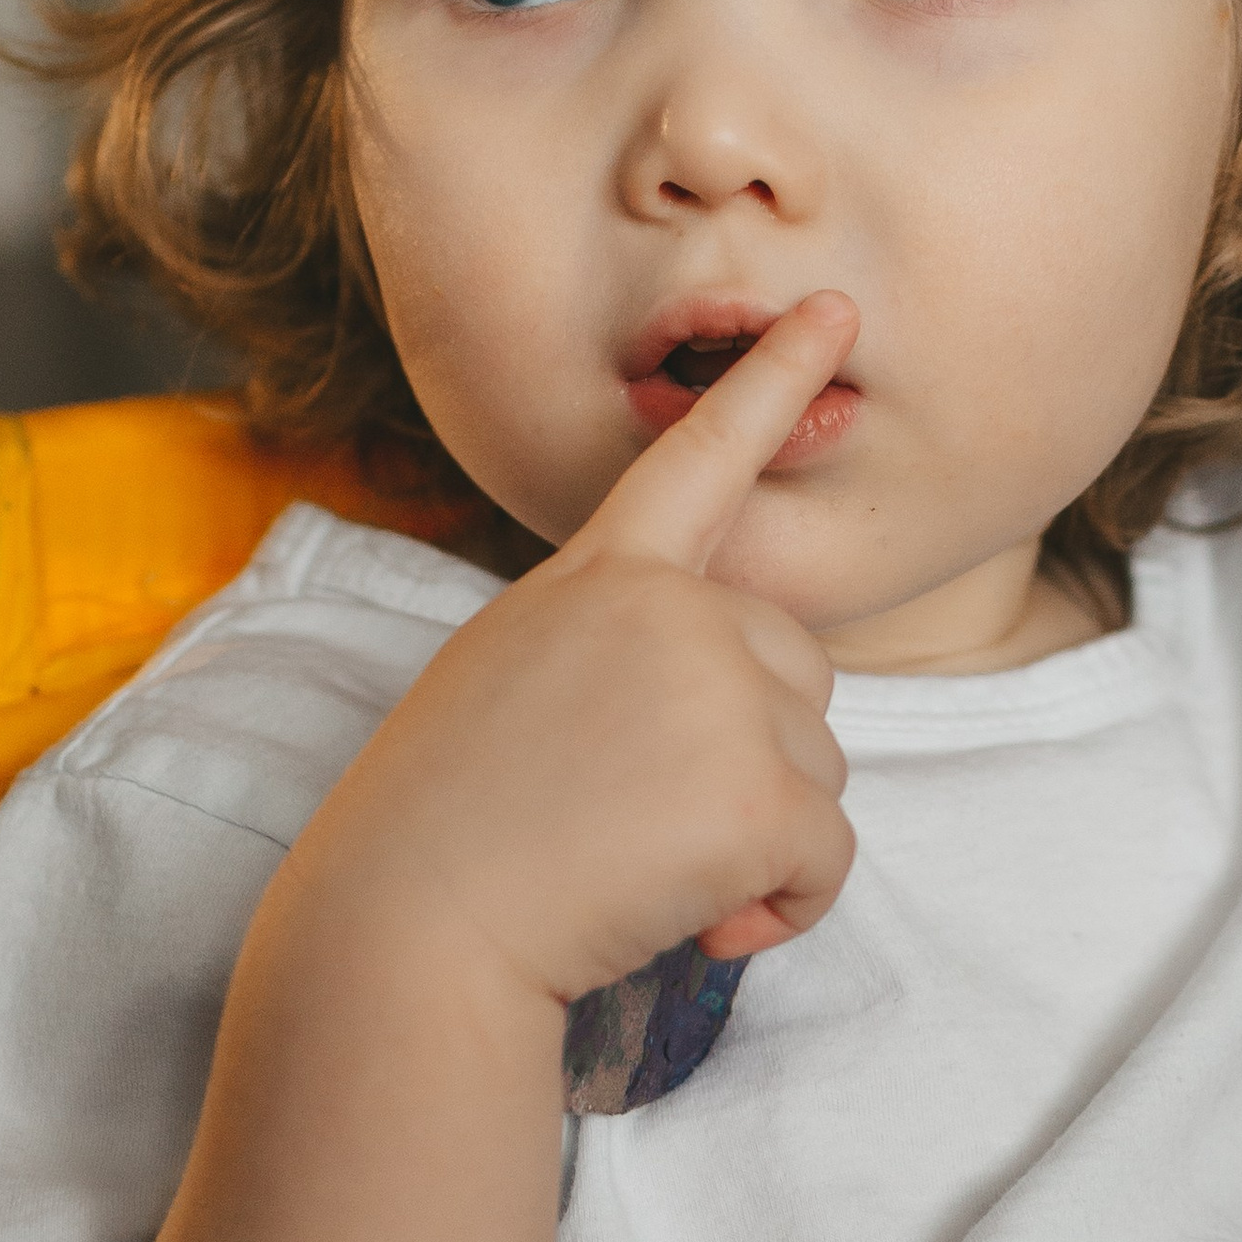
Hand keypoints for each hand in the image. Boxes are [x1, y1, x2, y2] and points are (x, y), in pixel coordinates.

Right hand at [284, 294, 861, 1010]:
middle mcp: (671, 611)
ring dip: (757, 836)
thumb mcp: (509, 678)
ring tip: (639, 866)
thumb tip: (717, 699)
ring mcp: (721, 693)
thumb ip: (614, 647)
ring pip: (820, 766)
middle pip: (797, 668)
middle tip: (635, 818)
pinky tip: (701, 923)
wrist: (408, 928)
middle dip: (750, 754)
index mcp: (598, 577)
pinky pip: (829, 857)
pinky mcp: (760, 791)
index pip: (699, 461)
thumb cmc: (438, 827)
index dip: (774, 384)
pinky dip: (783, 909)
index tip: (834, 313)